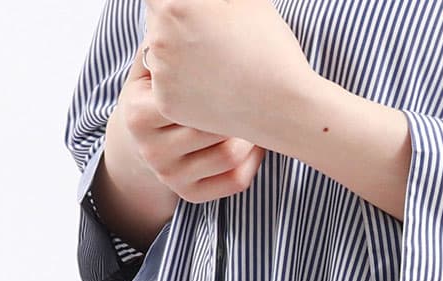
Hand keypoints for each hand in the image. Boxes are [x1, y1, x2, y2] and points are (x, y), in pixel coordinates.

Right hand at [112, 41, 266, 207]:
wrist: (145, 138)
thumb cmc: (158, 92)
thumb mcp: (151, 69)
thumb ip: (163, 49)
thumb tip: (183, 24)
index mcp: (138, 113)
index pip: (189, 100)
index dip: (221, 85)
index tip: (237, 73)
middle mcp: (151, 150)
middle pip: (213, 129)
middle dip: (240, 110)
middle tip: (257, 95)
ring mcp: (171, 176)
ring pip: (230, 155)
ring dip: (252, 135)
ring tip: (256, 116)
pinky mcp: (191, 195)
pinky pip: (236, 181)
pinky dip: (254, 161)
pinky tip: (255, 143)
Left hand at [144, 0, 315, 144]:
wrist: (284, 108)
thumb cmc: (271, 48)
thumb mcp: (247, 0)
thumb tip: (203, 4)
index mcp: (174, 4)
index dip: (187, 6)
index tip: (202, 17)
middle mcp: (159, 37)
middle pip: (158, 20)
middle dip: (179, 24)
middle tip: (215, 41)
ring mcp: (161, 74)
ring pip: (160, 54)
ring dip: (179, 55)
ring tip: (217, 66)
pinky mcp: (167, 104)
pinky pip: (168, 86)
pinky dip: (185, 87)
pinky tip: (213, 88)